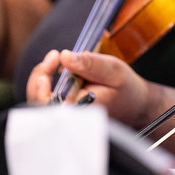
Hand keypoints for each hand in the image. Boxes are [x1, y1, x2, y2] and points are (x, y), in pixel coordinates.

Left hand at [26, 49, 156, 127]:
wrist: (135, 103)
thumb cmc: (126, 88)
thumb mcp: (112, 69)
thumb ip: (89, 64)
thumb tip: (65, 57)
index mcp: (82, 111)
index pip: (49, 106)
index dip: (41, 87)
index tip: (50, 65)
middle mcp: (71, 118)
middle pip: (39, 104)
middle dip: (40, 76)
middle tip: (53, 56)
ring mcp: (67, 116)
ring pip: (39, 100)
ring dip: (43, 77)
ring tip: (55, 59)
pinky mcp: (65, 111)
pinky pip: (46, 99)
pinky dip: (48, 82)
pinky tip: (57, 69)